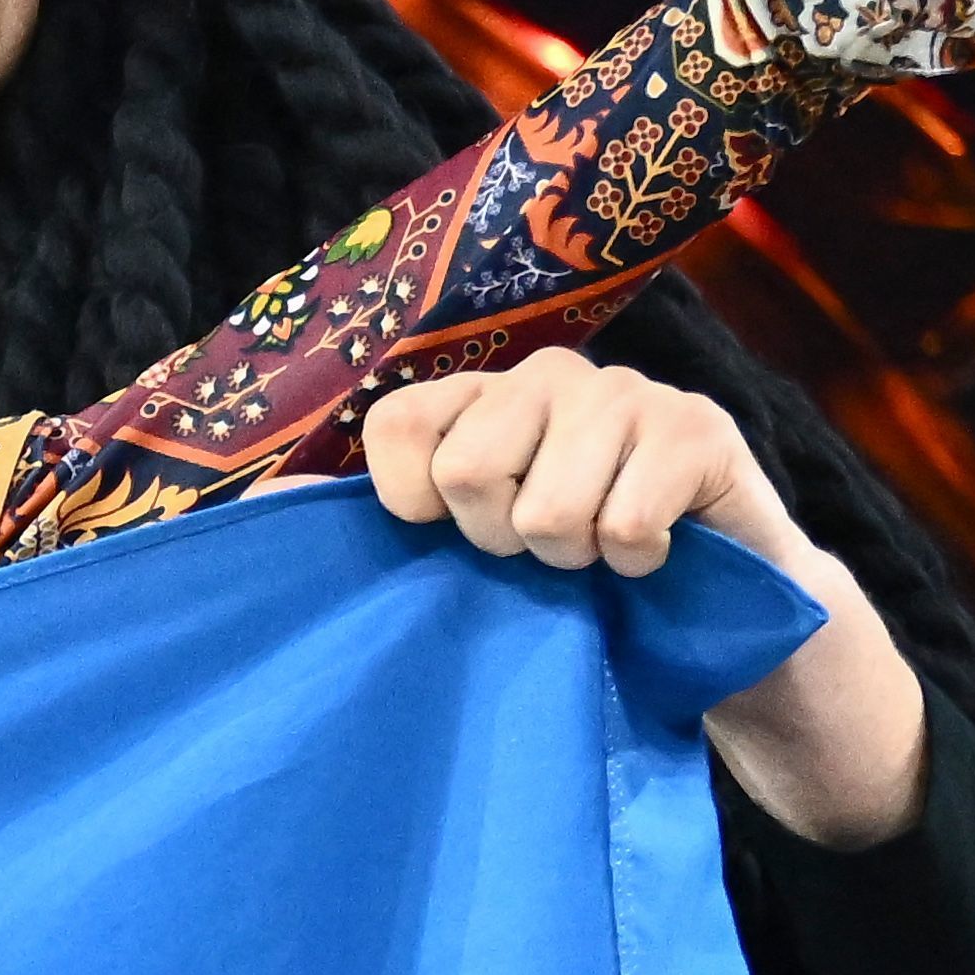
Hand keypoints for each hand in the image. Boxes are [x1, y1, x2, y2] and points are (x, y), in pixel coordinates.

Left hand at [370, 347, 927, 843]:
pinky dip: (636, 561)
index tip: (451, 535)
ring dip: (574, 558)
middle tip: (541, 548)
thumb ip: (367, 522)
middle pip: (470, 471)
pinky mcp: (697, 429)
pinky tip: (653, 549)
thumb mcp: (461, 548)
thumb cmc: (567, 571)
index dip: (413, 504)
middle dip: (503, 542)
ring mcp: (626, 394)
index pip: (399, 424)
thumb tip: (264, 503)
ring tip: (597, 550)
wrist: (710, 598)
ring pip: (550, 509)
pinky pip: (626, 522)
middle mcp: (546, 376)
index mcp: (478, 398)